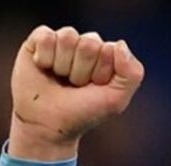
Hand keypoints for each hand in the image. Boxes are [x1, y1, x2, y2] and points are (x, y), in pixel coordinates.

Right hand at [8, 26, 144, 160]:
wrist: (49, 125)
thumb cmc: (84, 112)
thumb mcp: (116, 99)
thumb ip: (132, 74)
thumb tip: (119, 44)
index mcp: (108, 55)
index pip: (109, 50)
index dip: (100, 73)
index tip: (93, 88)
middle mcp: (86, 44)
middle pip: (88, 43)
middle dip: (81, 71)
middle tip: (75, 86)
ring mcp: (63, 41)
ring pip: (67, 38)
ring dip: (63, 66)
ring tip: (61, 79)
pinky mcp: (38, 40)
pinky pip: (45, 36)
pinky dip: (44, 57)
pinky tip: (44, 68)